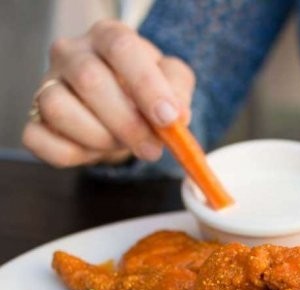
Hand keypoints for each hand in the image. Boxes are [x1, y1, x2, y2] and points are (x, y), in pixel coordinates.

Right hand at [22, 19, 195, 167]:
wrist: (120, 113)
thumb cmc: (145, 94)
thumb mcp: (172, 85)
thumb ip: (178, 91)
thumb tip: (177, 115)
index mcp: (108, 37)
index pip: (121, 48)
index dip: (146, 85)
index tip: (168, 118)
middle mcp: (71, 54)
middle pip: (90, 80)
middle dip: (128, 124)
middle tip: (151, 149)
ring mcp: (48, 85)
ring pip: (59, 109)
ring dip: (99, 139)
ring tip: (121, 144)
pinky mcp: (35, 119)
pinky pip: (41, 140)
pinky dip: (72, 154)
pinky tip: (94, 152)